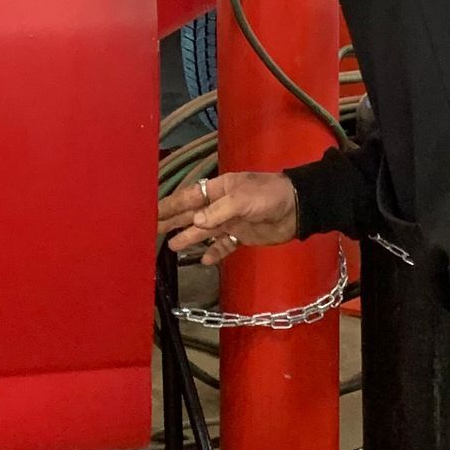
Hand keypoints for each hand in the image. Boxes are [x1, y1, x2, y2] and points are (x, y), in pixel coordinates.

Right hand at [156, 170, 298, 265]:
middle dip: (173, 221)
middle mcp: (221, 205)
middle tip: (152, 230)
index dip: (170, 205)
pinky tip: (204, 260)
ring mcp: (231, 221)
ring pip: (205, 231)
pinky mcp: (243, 236)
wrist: (298, 208)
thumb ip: (217, 212)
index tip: (152, 211)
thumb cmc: (268, 196)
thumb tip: (194, 222)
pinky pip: (225, 245)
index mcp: (219, 189)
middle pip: (192, 214)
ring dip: (189, 238)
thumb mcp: (241, 200)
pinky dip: (215, 252)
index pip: (189, 197)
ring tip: (172, 247)